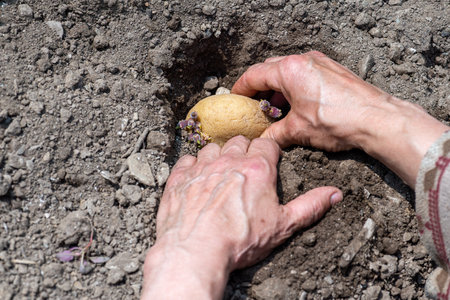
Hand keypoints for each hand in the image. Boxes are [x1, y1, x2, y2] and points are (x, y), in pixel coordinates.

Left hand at [142, 136, 341, 299]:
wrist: (196, 251)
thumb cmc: (240, 240)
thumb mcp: (283, 225)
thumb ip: (310, 206)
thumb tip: (334, 194)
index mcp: (257, 169)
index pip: (267, 145)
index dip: (269, 152)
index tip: (268, 161)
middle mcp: (229, 161)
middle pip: (240, 142)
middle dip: (245, 151)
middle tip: (245, 168)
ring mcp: (202, 167)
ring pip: (213, 147)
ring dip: (218, 156)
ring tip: (221, 173)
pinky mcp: (180, 177)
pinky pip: (187, 160)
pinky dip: (193, 166)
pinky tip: (197, 178)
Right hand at [232, 52, 448, 186]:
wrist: (378, 119)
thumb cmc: (338, 121)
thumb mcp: (298, 131)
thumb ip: (274, 135)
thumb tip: (262, 142)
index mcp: (289, 70)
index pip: (254, 75)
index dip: (241, 89)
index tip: (235, 99)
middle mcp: (303, 60)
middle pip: (269, 69)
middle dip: (259, 88)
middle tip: (254, 106)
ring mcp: (320, 62)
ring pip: (288, 70)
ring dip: (278, 88)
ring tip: (276, 109)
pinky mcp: (333, 69)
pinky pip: (305, 73)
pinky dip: (295, 86)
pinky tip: (298, 105)